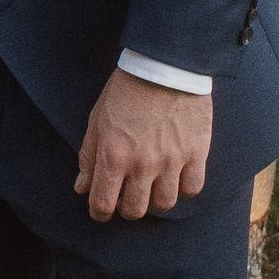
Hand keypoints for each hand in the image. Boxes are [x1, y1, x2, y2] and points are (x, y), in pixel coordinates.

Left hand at [75, 68, 212, 221]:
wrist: (165, 66)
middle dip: (126, 208)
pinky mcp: (196, 153)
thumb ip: (89, 157)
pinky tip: (177, 176)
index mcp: (113, 156)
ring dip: (155, 199)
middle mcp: (142, 164)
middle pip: (134, 210)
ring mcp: (172, 161)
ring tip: (153, 184)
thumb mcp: (97, 120)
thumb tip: (82, 187)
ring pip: (164, 204)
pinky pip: (193, 188)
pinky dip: (184, 188)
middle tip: (127, 195)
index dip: (99, 212)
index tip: (101, 209)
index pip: (102, 204)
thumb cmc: (126, 90)